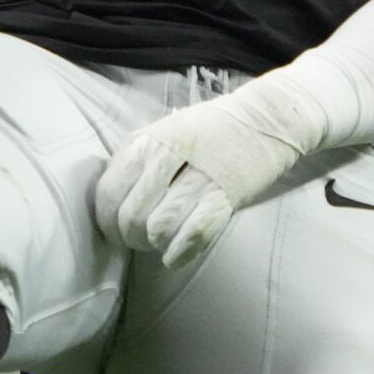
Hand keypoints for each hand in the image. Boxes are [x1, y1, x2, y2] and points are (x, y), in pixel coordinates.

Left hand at [92, 92, 304, 267]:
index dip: (106, 219)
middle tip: (140, 241)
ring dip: (156, 244)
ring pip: (158, 228)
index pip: (110, 189)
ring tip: (161, 243)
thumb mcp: (167, 128)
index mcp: (151, 138)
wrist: (267, 118)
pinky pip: (193, 234)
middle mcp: (170, 154)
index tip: (113, 230)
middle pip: (131, 214)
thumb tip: (108, 196)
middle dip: (130, 238)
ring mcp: (199, 174)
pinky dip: (179, 252)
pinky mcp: (226, 194)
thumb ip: (138, 155)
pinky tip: (176, 255)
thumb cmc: (212, 128)